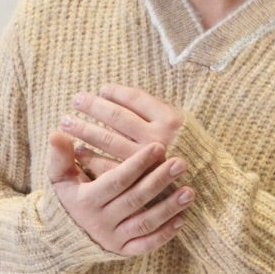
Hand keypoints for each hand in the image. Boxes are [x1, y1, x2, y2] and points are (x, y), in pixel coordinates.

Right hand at [46, 132, 192, 255]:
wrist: (65, 236)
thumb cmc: (69, 196)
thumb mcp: (59, 178)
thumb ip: (60, 156)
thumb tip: (57, 132)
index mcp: (87, 200)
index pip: (116, 180)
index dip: (137, 164)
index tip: (158, 146)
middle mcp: (101, 221)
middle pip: (135, 199)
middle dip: (159, 181)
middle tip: (181, 163)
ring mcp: (114, 238)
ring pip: (144, 223)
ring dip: (168, 208)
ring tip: (189, 191)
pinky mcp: (124, 251)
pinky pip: (147, 245)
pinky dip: (165, 234)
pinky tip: (182, 219)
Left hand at [61, 84, 183, 177]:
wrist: (207, 184)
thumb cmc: (189, 147)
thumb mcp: (180, 121)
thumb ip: (153, 108)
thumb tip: (114, 94)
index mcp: (170, 118)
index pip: (134, 99)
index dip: (115, 92)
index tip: (101, 89)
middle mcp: (159, 138)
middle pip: (117, 118)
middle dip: (93, 107)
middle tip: (76, 100)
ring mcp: (148, 161)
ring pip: (109, 141)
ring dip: (85, 130)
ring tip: (67, 122)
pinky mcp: (139, 181)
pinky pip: (109, 167)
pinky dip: (91, 158)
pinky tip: (78, 151)